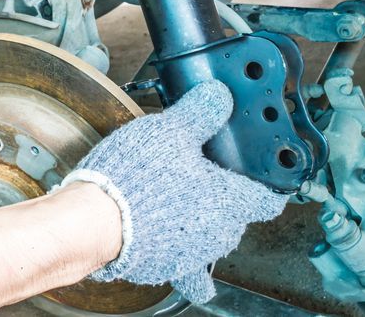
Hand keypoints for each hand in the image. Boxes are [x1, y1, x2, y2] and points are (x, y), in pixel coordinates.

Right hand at [61, 80, 288, 303]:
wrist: (95, 222)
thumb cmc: (137, 178)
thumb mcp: (171, 131)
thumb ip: (200, 112)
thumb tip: (219, 96)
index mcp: (230, 201)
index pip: (268, 198)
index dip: (269, 185)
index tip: (268, 178)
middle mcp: (220, 234)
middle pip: (236, 215)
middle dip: (223, 196)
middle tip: (201, 173)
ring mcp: (194, 255)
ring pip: (209, 236)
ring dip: (198, 220)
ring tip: (173, 198)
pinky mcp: (166, 268)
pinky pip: (182, 265)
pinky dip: (177, 250)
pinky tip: (166, 240)